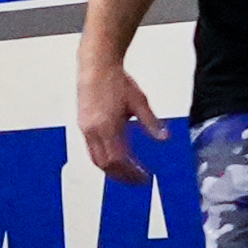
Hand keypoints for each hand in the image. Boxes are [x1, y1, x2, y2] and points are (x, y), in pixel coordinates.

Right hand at [70, 53, 151, 182]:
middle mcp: (93, 131)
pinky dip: (104, 160)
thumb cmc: (115, 81)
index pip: (119, 159)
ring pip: (96, 160)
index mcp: (108, 126)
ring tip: (127, 174)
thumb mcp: (139, 102)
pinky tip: (115, 159)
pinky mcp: (83, 125)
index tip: (144, 177)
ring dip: (112, 171)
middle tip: (137, 181)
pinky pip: (92, 150)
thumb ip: (151, 123)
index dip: (131, 172)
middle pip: (106, 165)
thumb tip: (164, 138)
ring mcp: (85, 129)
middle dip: (122, 176)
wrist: (96, 66)